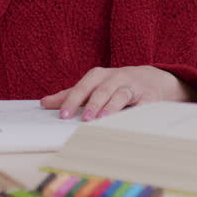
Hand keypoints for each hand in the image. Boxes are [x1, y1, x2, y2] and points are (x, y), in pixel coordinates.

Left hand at [40, 66, 194, 120]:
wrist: (152, 79)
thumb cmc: (115, 84)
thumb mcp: (93, 86)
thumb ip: (70, 95)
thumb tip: (44, 103)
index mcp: (99, 76)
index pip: (83, 86)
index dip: (72, 100)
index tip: (62, 115)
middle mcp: (116, 78)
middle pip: (102, 90)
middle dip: (92, 104)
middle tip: (83, 119)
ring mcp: (133, 87)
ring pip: (121, 95)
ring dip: (111, 107)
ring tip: (102, 119)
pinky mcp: (149, 97)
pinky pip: (143, 104)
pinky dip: (136, 111)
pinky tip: (130, 121)